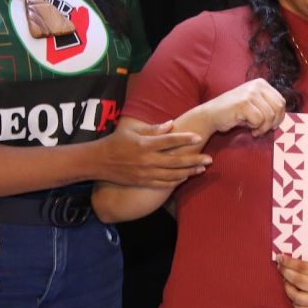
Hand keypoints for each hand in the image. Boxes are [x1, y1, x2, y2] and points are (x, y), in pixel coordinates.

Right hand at [95, 120, 212, 186]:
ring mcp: (145, 173)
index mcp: (144, 144)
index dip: (184, 139)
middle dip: (194, 160)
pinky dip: (176, 181)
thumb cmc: (115, 142)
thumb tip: (171, 124)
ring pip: (172, 174)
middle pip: (175, 160)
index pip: (169, 141)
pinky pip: (163, 183)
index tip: (198, 137)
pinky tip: (185, 177)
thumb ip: (152, 128)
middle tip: (209, 159)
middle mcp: (147, 160)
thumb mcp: (131, 131)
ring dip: (189, 172)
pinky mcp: (143, 182)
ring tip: (202, 168)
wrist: (98, 162)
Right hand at [201, 78, 286, 136]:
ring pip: (269, 115)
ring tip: (254, 129)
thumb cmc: (234, 113)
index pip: (281, 101)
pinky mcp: (243, 103)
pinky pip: (259, 120)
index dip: (279, 117)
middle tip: (263, 129)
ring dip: (263, 127)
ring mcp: (249, 93)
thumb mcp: (254, 104)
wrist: (211, 115)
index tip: (271, 125)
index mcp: (261, 83)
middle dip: (273, 123)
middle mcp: (256, 85)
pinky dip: (255, 127)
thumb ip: (268, 106)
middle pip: (278, 108)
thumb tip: (283, 118)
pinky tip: (247, 127)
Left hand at [276, 254, 307, 307]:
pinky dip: (293, 301)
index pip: (302, 267)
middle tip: (280, 267)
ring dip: (287, 287)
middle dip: (285, 272)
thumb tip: (287, 259)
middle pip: (298, 280)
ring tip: (286, 280)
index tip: (280, 258)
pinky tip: (293, 293)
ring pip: (296, 296)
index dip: (289, 262)